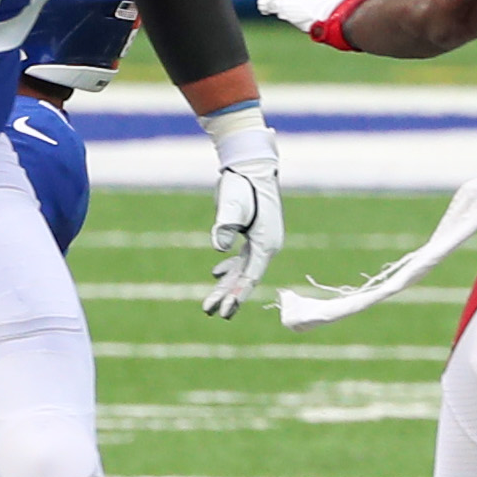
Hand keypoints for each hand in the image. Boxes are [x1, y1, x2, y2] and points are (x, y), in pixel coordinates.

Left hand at [203, 127, 281, 319]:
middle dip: (228, 296)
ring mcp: (261, 240)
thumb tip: (218, 248)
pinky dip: (229, 269)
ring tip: (210, 303)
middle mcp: (267, 245)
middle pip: (245, 277)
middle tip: (211, 312)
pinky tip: (216, 274)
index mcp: (266, 243)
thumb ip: (225, 225)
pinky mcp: (253, 234)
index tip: (224, 310)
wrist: (251, 164)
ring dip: (226, 285)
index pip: (250, 276)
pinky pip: (242, 259)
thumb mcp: (232, 203)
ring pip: (242, 270)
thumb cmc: (242, 183)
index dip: (237, 295)